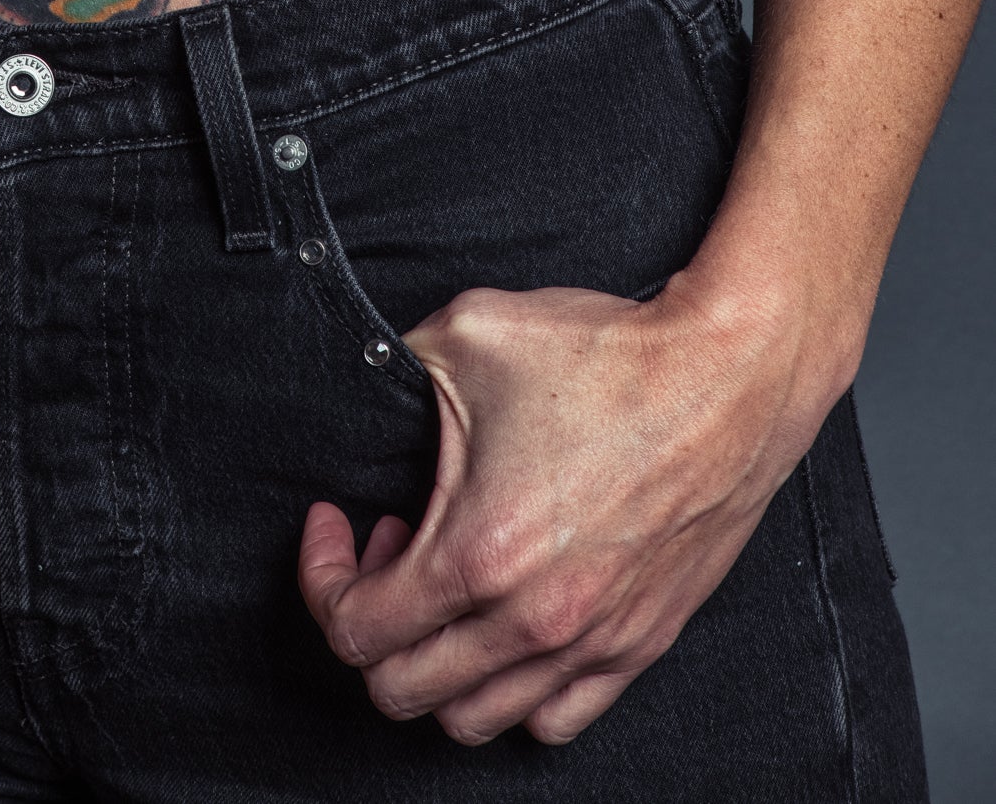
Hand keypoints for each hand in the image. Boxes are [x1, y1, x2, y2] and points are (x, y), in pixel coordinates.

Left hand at [298, 277, 830, 746]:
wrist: (729, 377)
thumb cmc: (609, 357)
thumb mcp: (467, 332)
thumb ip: (390, 362)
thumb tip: (360, 377)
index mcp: (479, 555)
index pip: (354, 631)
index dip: (322, 576)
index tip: (338, 524)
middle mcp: (533, 622)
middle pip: (400, 690)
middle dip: (369, 623)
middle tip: (391, 547)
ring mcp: (592, 644)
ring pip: (473, 718)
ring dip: (436, 660)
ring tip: (448, 580)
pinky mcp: (639, 645)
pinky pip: (554, 719)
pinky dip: (512, 689)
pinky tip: (508, 616)